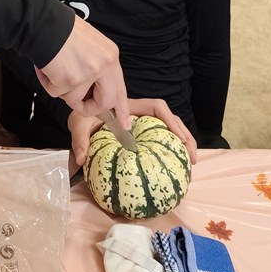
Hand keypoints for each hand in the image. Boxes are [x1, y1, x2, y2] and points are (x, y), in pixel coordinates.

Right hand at [37, 16, 127, 129]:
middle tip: (78, 107)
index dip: (121, 107)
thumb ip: (96, 67)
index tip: (125, 122)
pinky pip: (56, 93)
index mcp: (110, 55)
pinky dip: (47, 83)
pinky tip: (45, 68)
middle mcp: (104, 64)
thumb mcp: (89, 45)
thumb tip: (93, 92)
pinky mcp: (69, 79)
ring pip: (74, 98)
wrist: (40, 22)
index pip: (120, 87)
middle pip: (105, 102)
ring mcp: (88, 72)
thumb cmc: (60, 31)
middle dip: (89, 108)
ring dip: (59, 88)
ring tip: (53, 69)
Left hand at [67, 99, 198, 166]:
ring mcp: (141, 123)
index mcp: (128, 106)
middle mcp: (139, 113)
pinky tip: (174, 165)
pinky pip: (159, 138)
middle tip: (192, 157)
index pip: (156, 107)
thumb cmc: (81, 116)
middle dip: (184, 136)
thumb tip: (81, 161)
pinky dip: (169, 149)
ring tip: (189, 163)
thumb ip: (80, 140)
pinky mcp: (140, 133)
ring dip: (182, 143)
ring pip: (168, 129)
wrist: (78, 112)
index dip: (170, 121)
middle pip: (169, 119)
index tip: (179, 138)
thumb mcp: (78, 125)